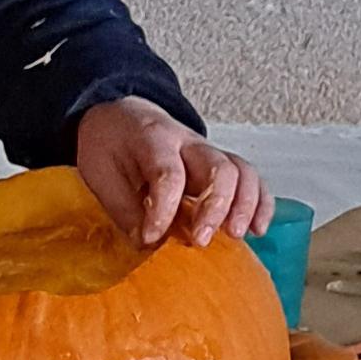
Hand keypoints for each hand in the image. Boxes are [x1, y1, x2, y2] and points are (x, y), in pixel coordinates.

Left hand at [75, 97, 269, 251]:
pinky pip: (250, 180)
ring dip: (245, 206)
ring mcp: (209, 153)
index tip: (151, 237)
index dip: (163, 210)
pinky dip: (260, 204)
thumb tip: (149, 243)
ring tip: (235, 236)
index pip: (168, 174)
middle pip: (218, 169)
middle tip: (201, 240)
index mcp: (153, 139)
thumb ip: (123, 208)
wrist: (123, 117)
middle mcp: (188, 143)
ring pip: (242, 172)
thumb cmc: (111, 144)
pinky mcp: (220, 165)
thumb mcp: (100, 172)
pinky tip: (258, 230)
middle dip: (215, 208)